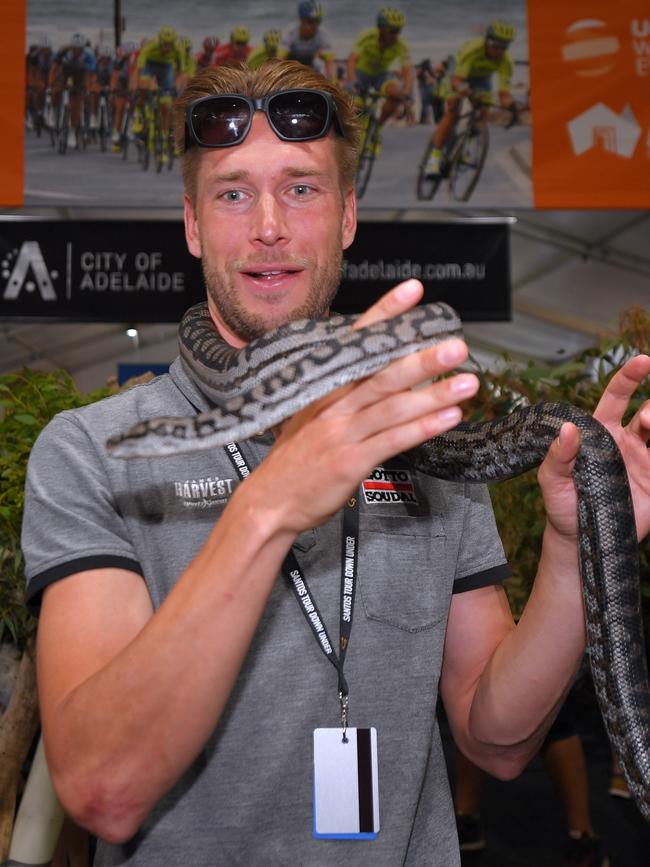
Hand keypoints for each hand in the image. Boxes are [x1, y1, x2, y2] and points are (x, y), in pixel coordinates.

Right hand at [251, 279, 478, 535]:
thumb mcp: (310, 415)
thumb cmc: (294, 460)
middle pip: (383, 373)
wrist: (269, 501)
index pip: (357, 340)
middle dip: (423, 358)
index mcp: (324, 387)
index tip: (412, 291)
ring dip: (434, 394)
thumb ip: (343, 394)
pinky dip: (423, 427)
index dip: (385, 313)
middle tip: (457, 345)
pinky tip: (449, 418)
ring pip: (393, 406)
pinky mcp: (349, 461)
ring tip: (467, 382)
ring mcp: (341, 432)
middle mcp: (333, 404)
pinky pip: (393, 440)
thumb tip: (384, 373)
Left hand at [538, 355, 649, 540]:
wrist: (580, 541)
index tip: (642, 361)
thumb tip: (567, 429)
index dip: (629, 377)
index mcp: (600, 434)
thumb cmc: (562, 507)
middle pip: (648, 413)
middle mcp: (626, 443)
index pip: (617, 397)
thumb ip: (557, 457)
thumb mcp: (552, 482)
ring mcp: (644, 462)